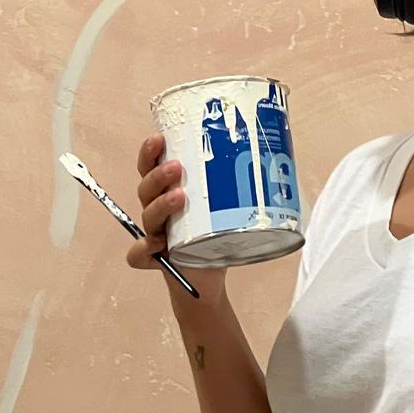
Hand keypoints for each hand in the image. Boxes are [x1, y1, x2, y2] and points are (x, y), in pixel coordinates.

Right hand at [129, 134, 228, 309]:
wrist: (208, 275)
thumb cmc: (216, 232)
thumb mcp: (228, 204)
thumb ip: (239, 183)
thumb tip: (275, 155)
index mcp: (169, 190)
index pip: (151, 166)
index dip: (150, 152)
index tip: (160, 138)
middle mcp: (157, 208)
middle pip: (147, 188)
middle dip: (159, 175)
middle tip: (176, 167)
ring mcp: (155, 233)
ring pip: (147, 216)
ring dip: (160, 205)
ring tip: (180, 197)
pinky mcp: (156, 258)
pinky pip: (138, 254)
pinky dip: (144, 249)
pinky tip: (158, 244)